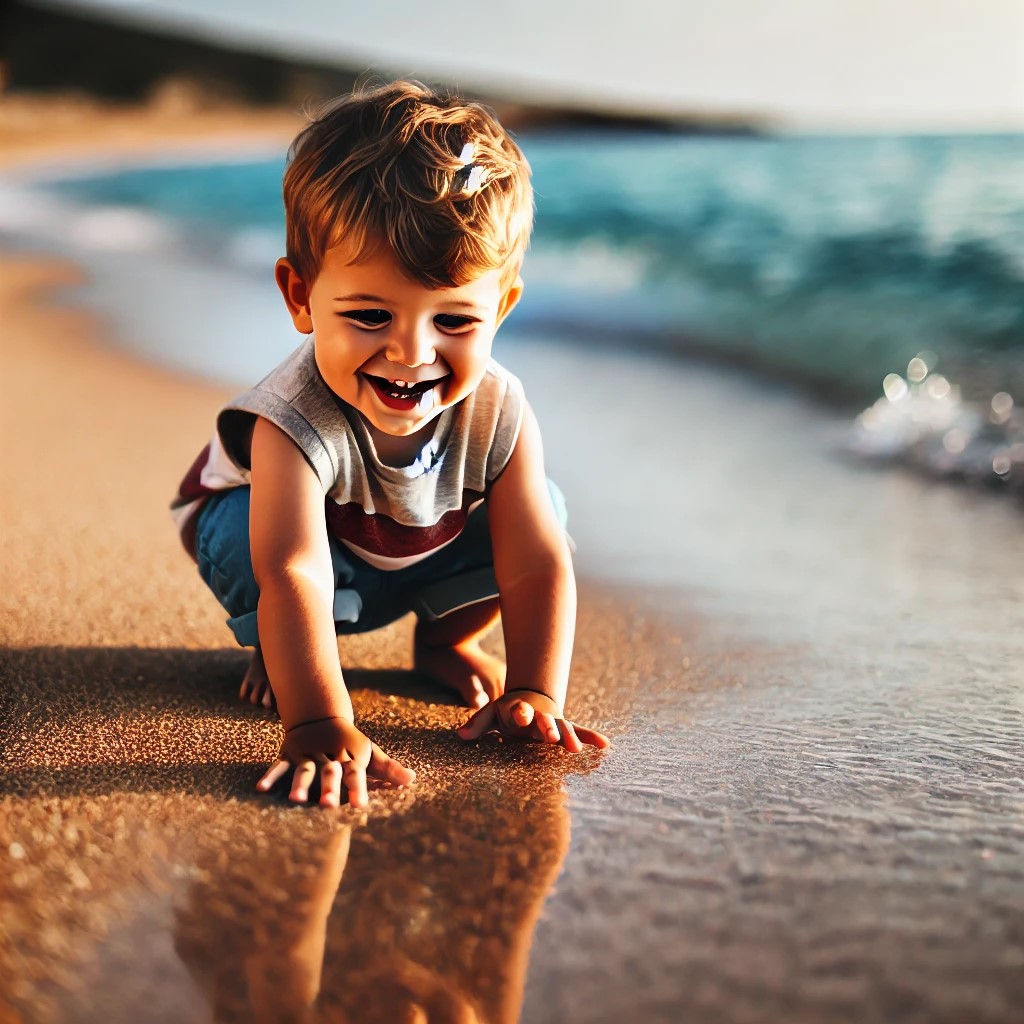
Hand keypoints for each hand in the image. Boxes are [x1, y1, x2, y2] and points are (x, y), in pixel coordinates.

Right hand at [257, 716, 415, 808]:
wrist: (320, 714)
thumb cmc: (349, 742)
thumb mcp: (370, 752)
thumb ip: (388, 768)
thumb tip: (413, 780)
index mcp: (349, 757)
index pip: (355, 774)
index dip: (358, 788)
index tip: (360, 805)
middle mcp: (328, 757)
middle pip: (330, 773)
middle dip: (329, 788)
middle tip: (329, 805)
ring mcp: (307, 756)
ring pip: (304, 771)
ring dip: (301, 784)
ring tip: (297, 799)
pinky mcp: (289, 756)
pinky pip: (278, 766)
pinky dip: (271, 776)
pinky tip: (261, 789)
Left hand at [457, 689, 609, 751]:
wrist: (528, 699)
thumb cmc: (506, 711)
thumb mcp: (490, 714)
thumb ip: (477, 723)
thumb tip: (460, 735)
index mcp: (518, 709)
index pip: (519, 709)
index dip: (520, 712)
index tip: (521, 716)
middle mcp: (538, 714)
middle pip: (543, 718)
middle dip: (547, 726)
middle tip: (551, 736)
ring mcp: (552, 721)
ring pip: (562, 727)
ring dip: (568, 736)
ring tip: (576, 749)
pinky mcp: (563, 729)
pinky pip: (578, 732)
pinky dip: (590, 736)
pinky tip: (604, 745)